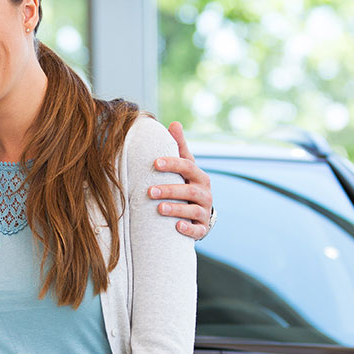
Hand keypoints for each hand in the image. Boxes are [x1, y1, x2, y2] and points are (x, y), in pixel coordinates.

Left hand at [149, 121, 213, 238]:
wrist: (200, 213)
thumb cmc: (187, 185)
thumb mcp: (185, 167)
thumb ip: (179, 148)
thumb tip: (174, 123)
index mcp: (199, 177)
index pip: (188, 167)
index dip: (173, 164)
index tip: (155, 163)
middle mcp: (204, 193)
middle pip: (189, 190)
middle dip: (169, 190)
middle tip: (149, 191)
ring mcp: (204, 212)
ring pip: (193, 210)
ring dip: (176, 209)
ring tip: (159, 209)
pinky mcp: (202, 228)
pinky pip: (197, 230)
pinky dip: (188, 229)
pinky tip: (177, 226)